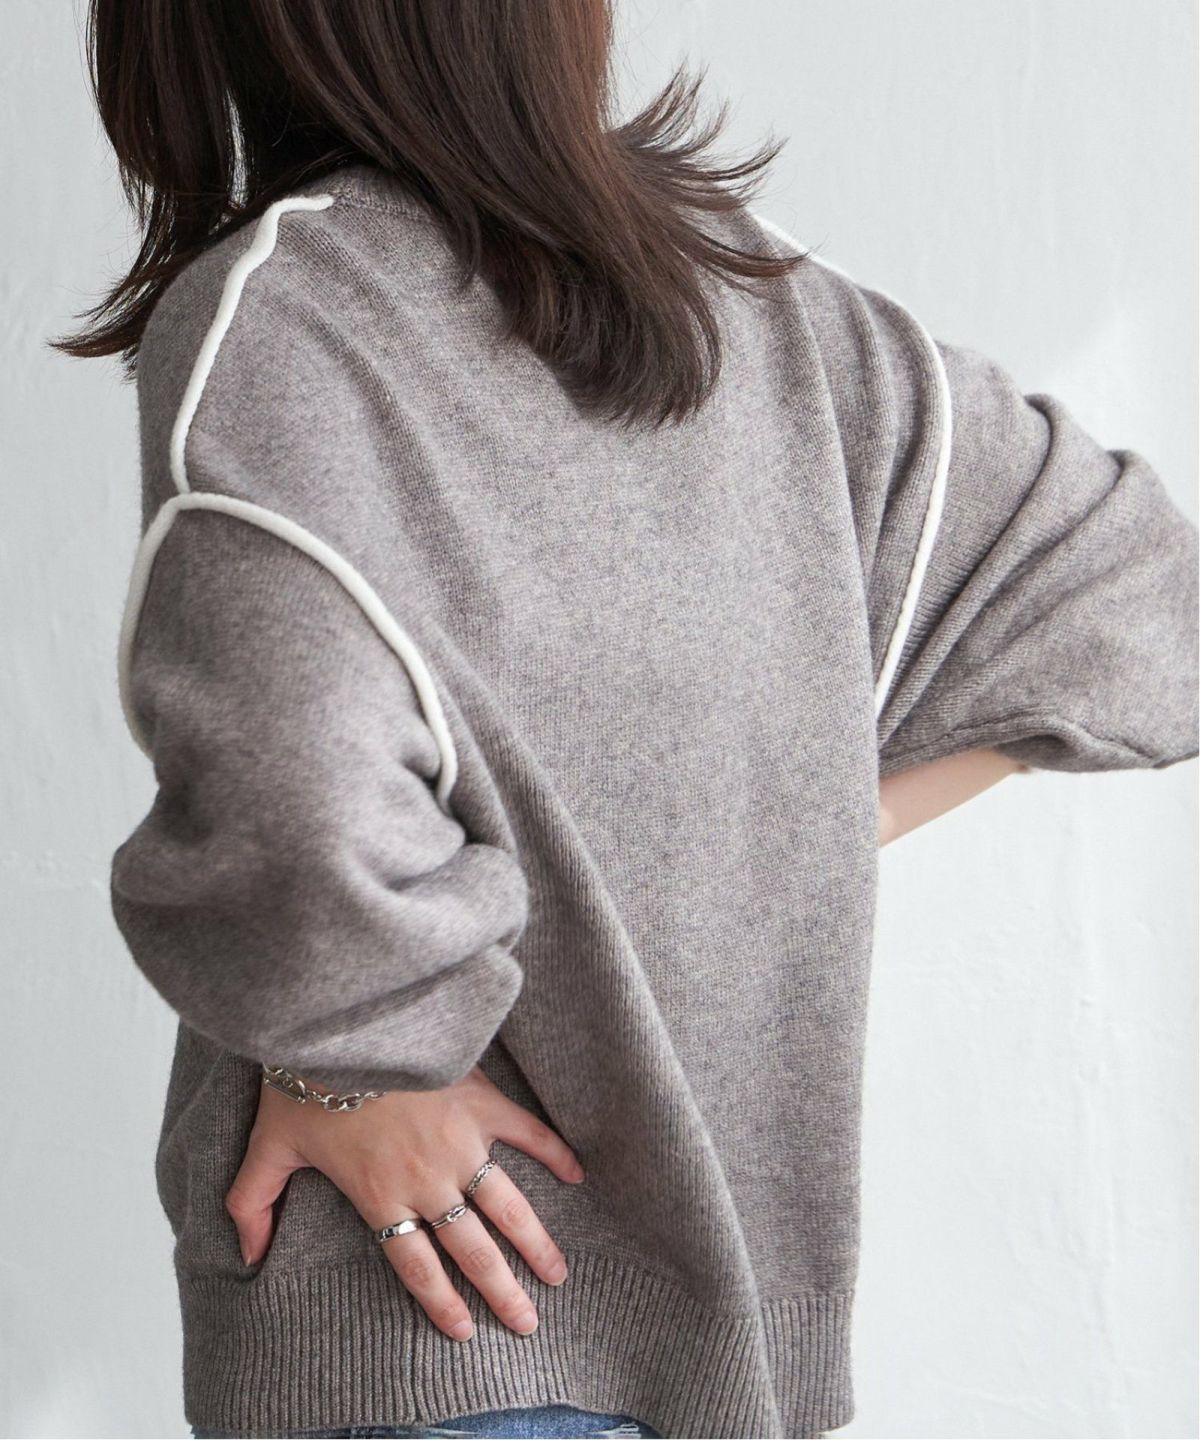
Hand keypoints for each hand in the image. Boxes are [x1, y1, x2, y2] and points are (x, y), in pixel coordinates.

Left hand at [224, 1064, 585, 1341]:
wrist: (345, 1024)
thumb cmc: (303, 1082)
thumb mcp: (267, 1147)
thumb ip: (253, 1204)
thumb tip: (246, 1255)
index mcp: (381, 1196)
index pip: (417, 1265)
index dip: (442, 1303)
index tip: (465, 1332)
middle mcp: (428, 1180)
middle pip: (473, 1250)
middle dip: (503, 1292)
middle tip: (529, 1322)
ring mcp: (460, 1142)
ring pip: (508, 1207)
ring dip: (536, 1243)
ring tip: (557, 1273)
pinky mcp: (479, 1100)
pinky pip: (526, 1133)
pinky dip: (554, 1153)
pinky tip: (577, 1174)